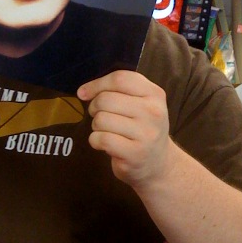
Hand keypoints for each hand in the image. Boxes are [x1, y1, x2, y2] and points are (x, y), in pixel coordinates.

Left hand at [77, 70, 171, 188]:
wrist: (158, 163)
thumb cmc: (141, 129)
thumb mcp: (140, 103)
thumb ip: (117, 91)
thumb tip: (83, 91)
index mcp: (155, 94)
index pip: (120, 79)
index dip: (96, 84)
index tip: (83, 93)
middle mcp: (153, 112)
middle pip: (106, 99)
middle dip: (94, 108)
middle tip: (100, 117)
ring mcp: (146, 134)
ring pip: (101, 119)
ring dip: (96, 126)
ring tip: (107, 132)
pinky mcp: (135, 154)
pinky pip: (101, 139)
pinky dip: (95, 141)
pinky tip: (105, 144)